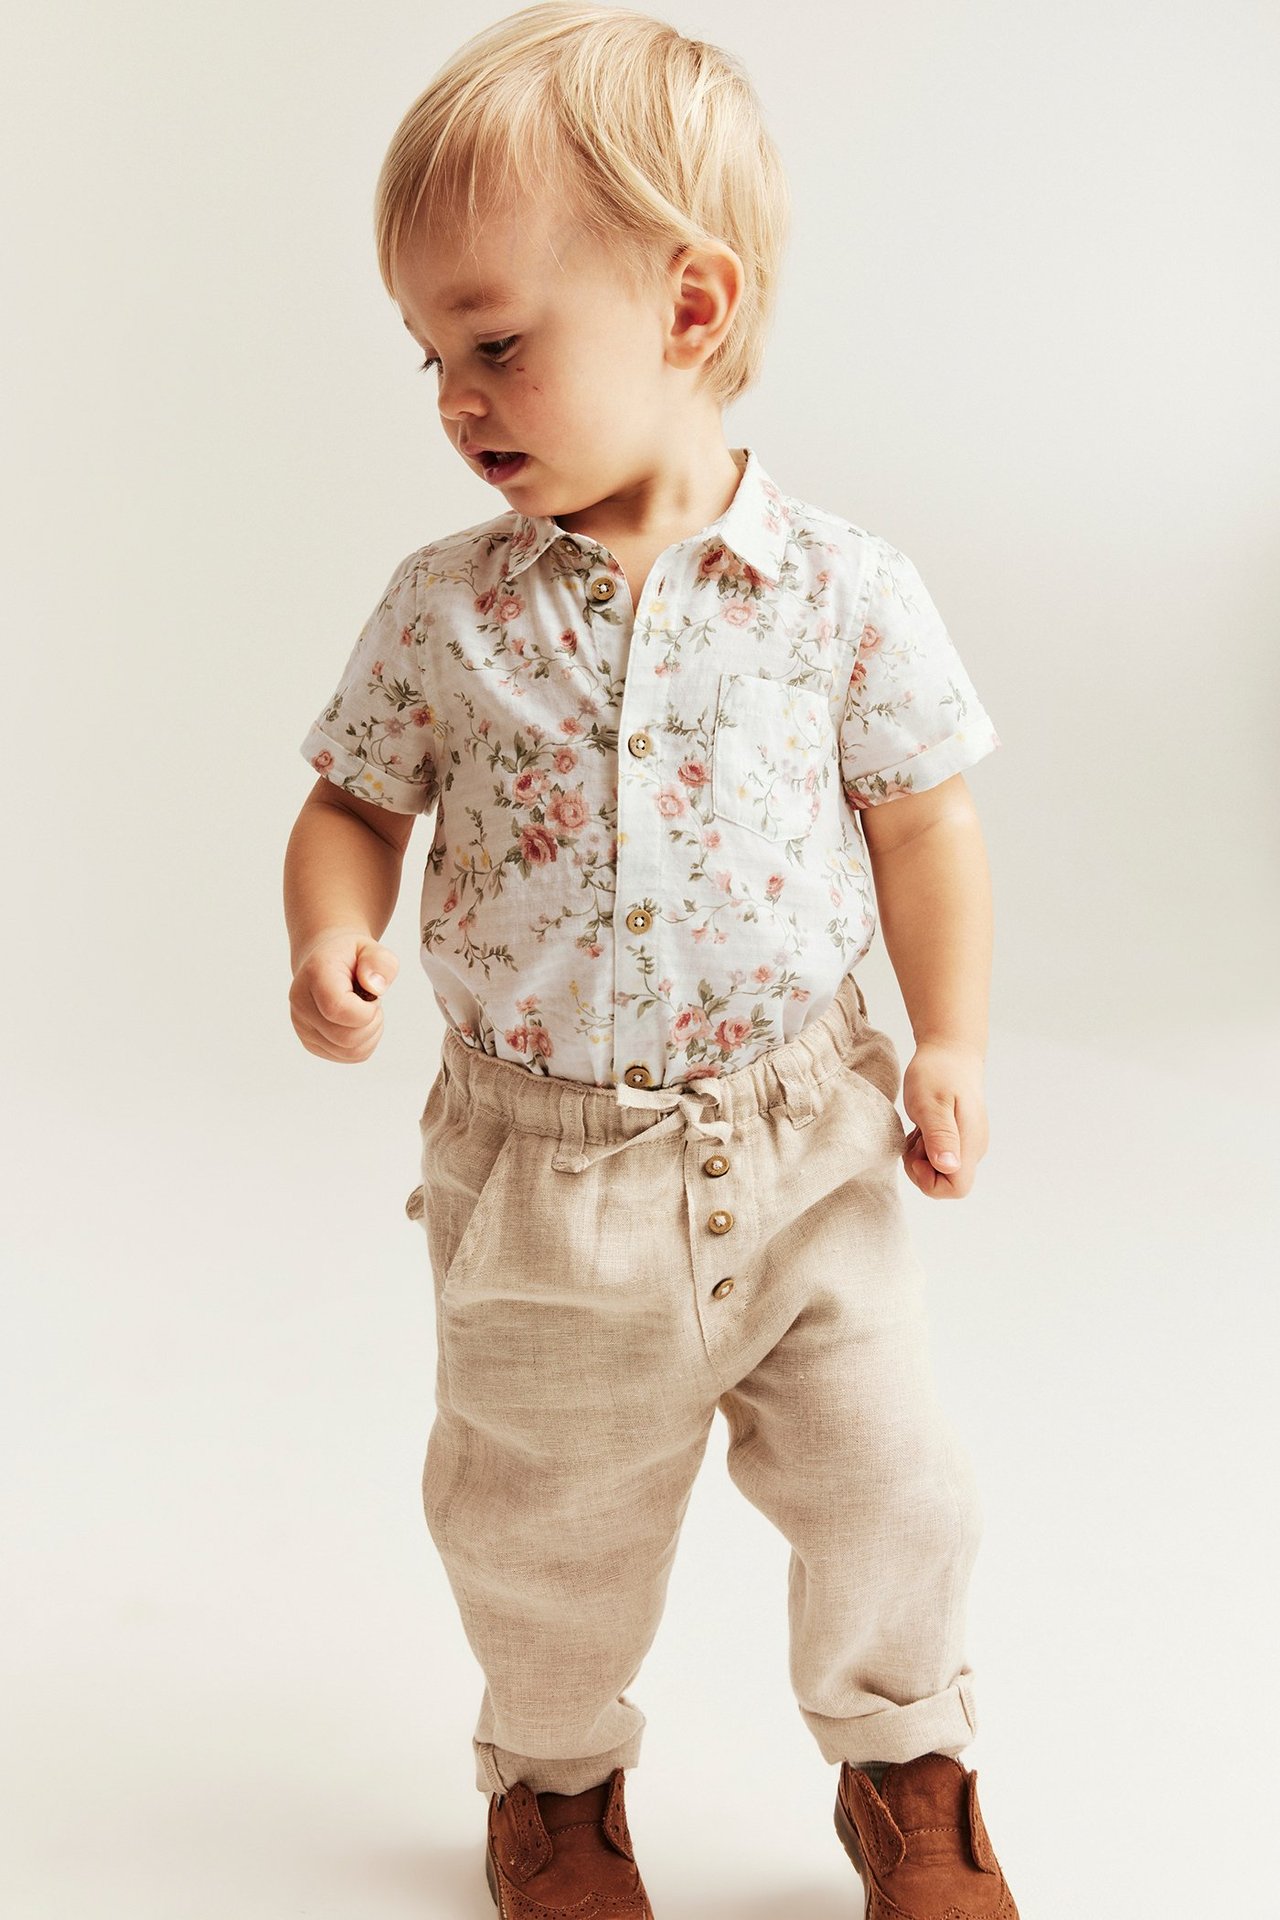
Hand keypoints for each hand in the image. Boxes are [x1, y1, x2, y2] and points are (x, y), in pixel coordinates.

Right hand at [289, 927, 399, 1062]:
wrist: (327, 962)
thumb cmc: (351, 956)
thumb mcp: (372, 948)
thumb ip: (381, 962)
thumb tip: (376, 987)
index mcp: (314, 975)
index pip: (338, 1010)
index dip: (367, 1011)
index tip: (373, 996)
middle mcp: (301, 1004)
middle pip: (346, 1038)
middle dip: (372, 1023)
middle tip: (372, 1002)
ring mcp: (303, 1027)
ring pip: (349, 1052)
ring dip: (370, 1035)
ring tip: (365, 1011)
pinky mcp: (311, 1043)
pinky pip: (348, 1057)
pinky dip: (364, 1044)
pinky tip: (359, 1023)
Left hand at [899, 1040, 987, 1198]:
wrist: (950, 1050)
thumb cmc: (938, 1072)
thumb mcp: (930, 1102)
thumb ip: (940, 1135)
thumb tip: (949, 1166)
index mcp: (970, 1144)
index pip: (956, 1189)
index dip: (929, 1180)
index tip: (917, 1152)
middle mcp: (973, 1149)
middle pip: (947, 1182)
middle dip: (922, 1167)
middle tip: (916, 1135)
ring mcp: (968, 1143)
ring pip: (941, 1170)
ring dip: (921, 1155)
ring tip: (919, 1125)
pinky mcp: (959, 1137)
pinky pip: (939, 1157)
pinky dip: (924, 1147)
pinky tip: (922, 1125)